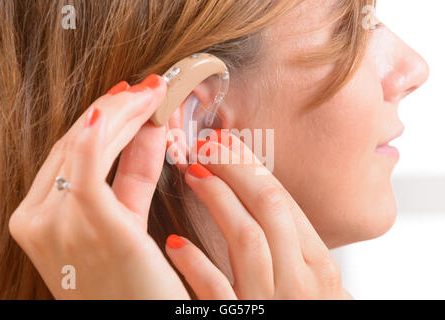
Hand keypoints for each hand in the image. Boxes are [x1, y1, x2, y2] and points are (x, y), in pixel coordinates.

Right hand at [8, 76, 189, 298]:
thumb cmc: (133, 281)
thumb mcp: (126, 221)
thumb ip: (134, 175)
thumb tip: (148, 130)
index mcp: (38, 220)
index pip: (69, 154)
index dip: (100, 120)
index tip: (127, 99)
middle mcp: (39, 221)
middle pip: (75, 145)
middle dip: (115, 110)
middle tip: (147, 88)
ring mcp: (59, 225)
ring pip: (86, 148)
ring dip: (122, 114)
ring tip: (153, 93)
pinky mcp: (93, 228)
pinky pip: (88, 168)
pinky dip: (101, 133)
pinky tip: (123, 105)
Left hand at [166, 133, 352, 299]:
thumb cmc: (300, 309)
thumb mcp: (306, 274)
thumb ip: (288, 240)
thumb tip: (257, 189)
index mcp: (318, 262)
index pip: (281, 199)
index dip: (249, 166)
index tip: (222, 140)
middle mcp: (300, 280)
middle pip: (267, 208)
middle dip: (234, 170)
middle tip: (203, 144)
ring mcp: (270, 302)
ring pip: (247, 239)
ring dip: (217, 201)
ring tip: (191, 174)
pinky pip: (218, 291)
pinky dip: (197, 265)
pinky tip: (174, 244)